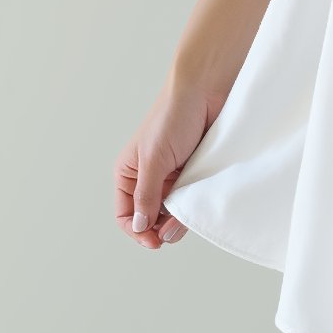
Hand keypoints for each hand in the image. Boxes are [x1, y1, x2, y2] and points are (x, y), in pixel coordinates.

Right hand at [113, 74, 223, 249]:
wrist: (207, 91)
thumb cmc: (174, 116)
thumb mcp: (155, 160)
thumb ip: (146, 195)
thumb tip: (139, 227)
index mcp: (129, 174)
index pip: (126, 215)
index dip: (137, 232)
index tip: (155, 241)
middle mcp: (149, 178)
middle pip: (150, 219)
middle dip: (161, 229)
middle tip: (175, 230)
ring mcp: (173, 176)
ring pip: (173, 213)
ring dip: (179, 220)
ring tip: (187, 215)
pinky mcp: (194, 173)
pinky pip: (192, 200)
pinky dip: (195, 206)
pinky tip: (199, 203)